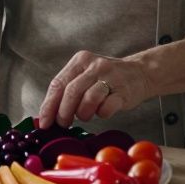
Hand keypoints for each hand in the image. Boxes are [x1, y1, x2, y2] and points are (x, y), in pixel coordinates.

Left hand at [37, 50, 155, 128]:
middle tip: (64, 123)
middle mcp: (95, 65)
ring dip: (83, 114)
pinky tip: (102, 111)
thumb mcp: (85, 75)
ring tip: (85, 115)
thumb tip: (47, 115)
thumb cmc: (106, 78)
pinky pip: (107, 108)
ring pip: (89, 99)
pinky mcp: (124, 91)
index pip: (58, 84)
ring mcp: (111, 77)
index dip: (49, 106)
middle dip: (64, 113)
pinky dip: (101, 114)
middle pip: (71, 92)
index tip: (44, 122)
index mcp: (80, 60)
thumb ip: (67, 90)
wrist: (139, 73)